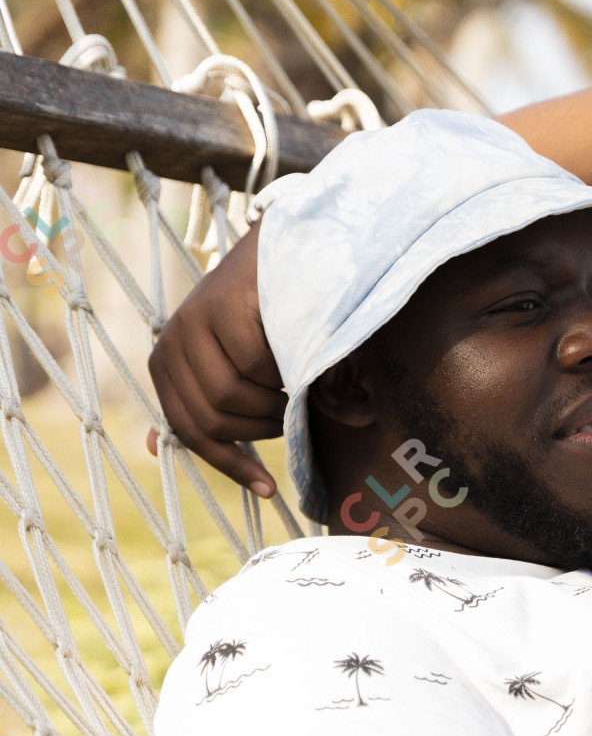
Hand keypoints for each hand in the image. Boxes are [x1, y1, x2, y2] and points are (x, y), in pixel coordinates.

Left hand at [146, 224, 284, 495]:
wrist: (287, 246)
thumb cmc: (264, 313)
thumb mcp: (226, 361)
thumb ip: (197, 401)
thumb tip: (151, 448)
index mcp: (166, 365)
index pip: (192, 433)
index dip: (231, 465)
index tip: (268, 489)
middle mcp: (169, 344)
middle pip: (214, 419)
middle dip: (261, 427)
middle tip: (290, 412)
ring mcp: (193, 322)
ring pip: (234, 396)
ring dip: (276, 399)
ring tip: (294, 380)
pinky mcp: (222, 306)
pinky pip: (257, 364)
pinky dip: (285, 367)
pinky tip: (297, 351)